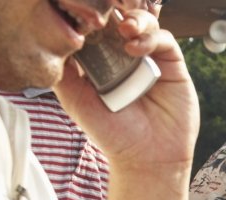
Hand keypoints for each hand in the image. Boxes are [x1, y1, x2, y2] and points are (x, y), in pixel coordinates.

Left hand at [54, 5, 198, 170]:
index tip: (82, 13)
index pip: (96, 27)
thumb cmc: (112, 134)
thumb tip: (54, 40)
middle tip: (104, 11)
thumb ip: (62, 72)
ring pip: (144, 23)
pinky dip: (150, 37)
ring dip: (134, 19)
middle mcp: (125, 56)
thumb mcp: (75, 100)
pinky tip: (135, 48)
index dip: (91, 16)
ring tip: (124, 29)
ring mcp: (150, 59)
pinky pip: (164, 40)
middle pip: (120, 19)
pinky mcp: (172, 65)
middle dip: (113, 11)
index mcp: (101, 60)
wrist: (146, 158)